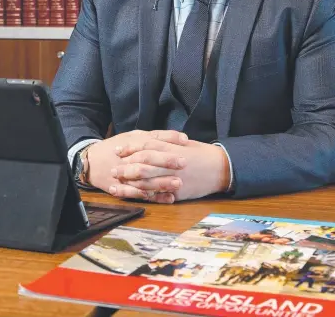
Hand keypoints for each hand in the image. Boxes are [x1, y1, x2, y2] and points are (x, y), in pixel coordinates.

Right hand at [86, 130, 188, 203]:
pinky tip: (168, 198)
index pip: (152, 140)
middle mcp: (129, 158)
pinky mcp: (122, 189)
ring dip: (162, 182)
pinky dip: (154, 197)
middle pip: (148, 159)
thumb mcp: (134, 135)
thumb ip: (156, 136)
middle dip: (166, 161)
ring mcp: (125, 175)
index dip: (168, 141)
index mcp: (133, 143)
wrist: (91, 161)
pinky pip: (139, 194)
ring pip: (144, 179)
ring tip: (178, 184)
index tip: (185, 142)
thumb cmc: (117, 146)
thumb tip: (181, 137)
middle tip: (184, 164)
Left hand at [112, 139, 230, 201]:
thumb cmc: (203, 153)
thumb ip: (168, 141)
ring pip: (147, 181)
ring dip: (130, 182)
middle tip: (113, 169)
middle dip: (125, 167)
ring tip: (117, 183)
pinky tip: (134, 195)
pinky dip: (144, 195)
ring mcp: (174, 178)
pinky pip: (157, 194)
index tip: (119, 150)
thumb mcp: (185, 143)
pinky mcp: (178, 192)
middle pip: (142, 164)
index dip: (131, 148)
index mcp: (172, 148)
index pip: (146, 146)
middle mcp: (171, 163)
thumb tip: (151, 139)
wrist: (221, 168)